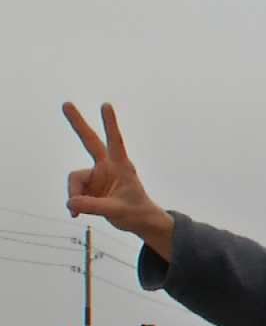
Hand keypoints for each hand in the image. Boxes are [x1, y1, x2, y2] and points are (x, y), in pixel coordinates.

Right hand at [63, 103, 173, 260]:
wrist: (138, 221)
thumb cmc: (136, 213)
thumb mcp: (117, 211)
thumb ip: (94, 206)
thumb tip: (71, 202)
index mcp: (121, 167)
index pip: (115, 142)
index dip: (110, 125)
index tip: (106, 105)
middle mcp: (107, 166)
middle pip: (89, 141)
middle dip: (77, 123)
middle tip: (66, 104)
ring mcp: (97, 175)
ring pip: (75, 180)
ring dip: (75, 194)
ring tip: (79, 211)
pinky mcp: (89, 185)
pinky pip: (74, 192)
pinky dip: (74, 203)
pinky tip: (76, 213)